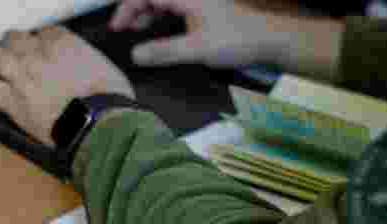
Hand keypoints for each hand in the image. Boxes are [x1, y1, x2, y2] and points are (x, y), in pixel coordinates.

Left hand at [0, 27, 134, 146]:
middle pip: (13, 38)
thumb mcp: (106, 69)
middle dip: (16, 48)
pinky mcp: (14, 103)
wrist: (100, 124)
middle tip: (22, 60)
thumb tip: (85, 69)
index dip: (44, 44)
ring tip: (5, 74)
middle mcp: (38, 55)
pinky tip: (1, 96)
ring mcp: (23, 77)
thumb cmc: (110, 100)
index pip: (44, 32)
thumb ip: (87, 61)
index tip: (48, 54)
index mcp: (64, 43)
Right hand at [109, 0, 279, 67]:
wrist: (268, 41)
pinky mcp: (203, 11)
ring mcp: (196, 1)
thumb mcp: (197, 49)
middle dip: (134, 11)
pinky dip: (161, 20)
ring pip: (162, 3)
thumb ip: (165, 51)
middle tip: (122, 33)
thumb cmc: (237, 40)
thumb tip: (134, 55)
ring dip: (147, 16)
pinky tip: (157, 36)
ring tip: (136, 35)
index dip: (127, 8)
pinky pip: (174, 10)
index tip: (117, 28)